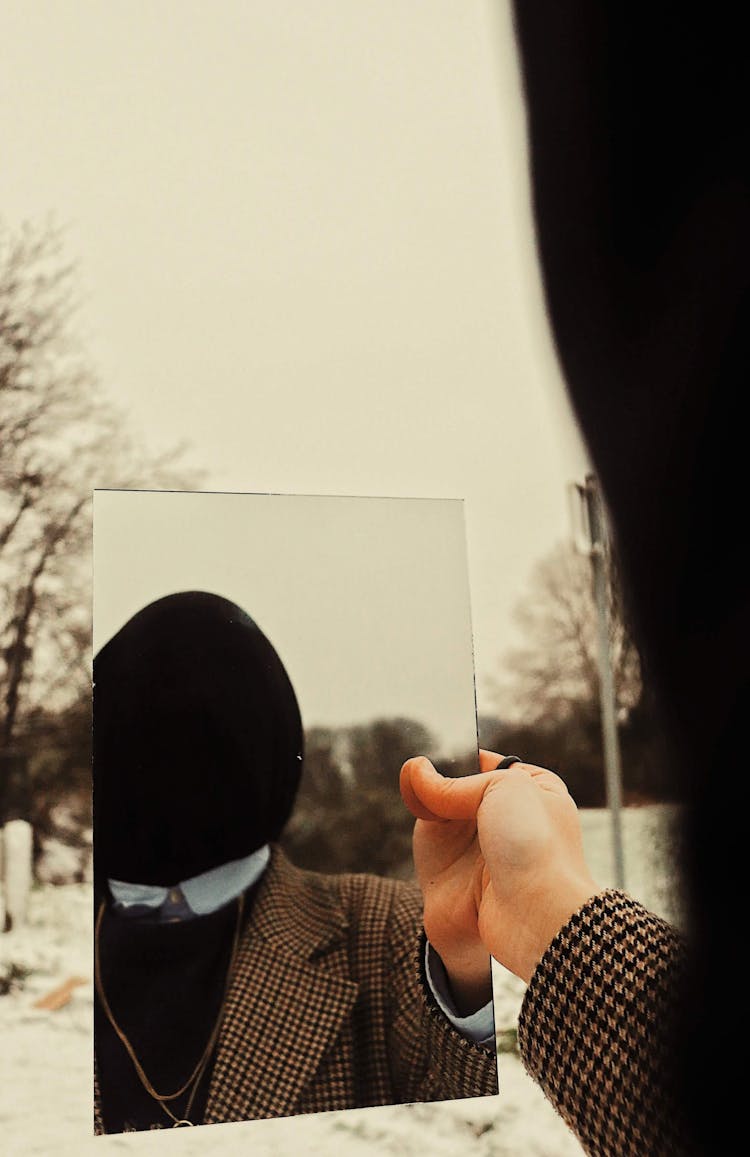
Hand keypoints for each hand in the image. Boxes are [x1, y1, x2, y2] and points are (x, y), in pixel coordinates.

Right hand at [400, 751, 598, 984]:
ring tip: (416, 783)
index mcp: (535, 793)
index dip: (468, 757)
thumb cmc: (535, 845)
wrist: (532, 915)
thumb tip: (415, 772)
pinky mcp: (453, 871)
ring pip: (441, 808)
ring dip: (425, 793)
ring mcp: (479, 846)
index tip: (447, 748)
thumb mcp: (503, 787)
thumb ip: (455, 782)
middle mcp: (507, 819)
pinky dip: (419, 817)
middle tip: (425, 767)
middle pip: (461, 785)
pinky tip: (417, 804)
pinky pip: (428, 837)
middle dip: (442, 775)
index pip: (492, 765)